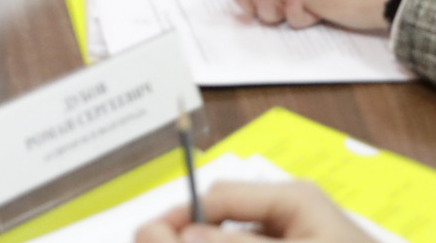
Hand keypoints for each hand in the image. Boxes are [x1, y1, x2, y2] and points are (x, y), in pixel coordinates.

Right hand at [134, 181, 375, 241]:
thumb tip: (172, 234)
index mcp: (292, 200)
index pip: (218, 197)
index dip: (178, 218)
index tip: (144, 237)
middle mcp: (287, 216)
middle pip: (218, 222)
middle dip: (188, 237)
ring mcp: (291, 240)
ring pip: (230, 241)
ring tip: (174, 240)